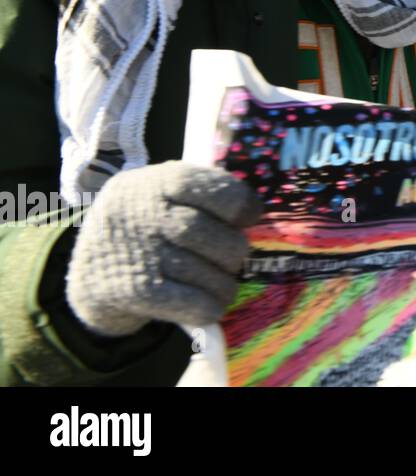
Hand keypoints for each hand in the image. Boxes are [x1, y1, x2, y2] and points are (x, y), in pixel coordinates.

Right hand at [66, 162, 263, 337]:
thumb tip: (252, 211)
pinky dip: (209, 306)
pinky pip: (190, 302)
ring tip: (223, 285)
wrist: (90, 276)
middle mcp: (141, 214)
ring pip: (201, 270)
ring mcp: (135, 252)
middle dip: (231, 249)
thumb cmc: (144, 229)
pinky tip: (210, 305)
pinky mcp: (133, 292)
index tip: (250, 216)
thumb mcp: (160, 196)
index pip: (205, 185)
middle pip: (204, 231)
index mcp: (153, 182)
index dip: (238, 202)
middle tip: (233, 258)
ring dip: (223, 283)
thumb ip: (199, 195)